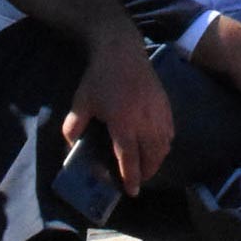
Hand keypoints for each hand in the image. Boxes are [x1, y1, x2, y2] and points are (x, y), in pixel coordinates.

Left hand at [63, 32, 172, 194]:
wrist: (121, 50)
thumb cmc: (99, 77)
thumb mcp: (81, 101)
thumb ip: (74, 125)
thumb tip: (71, 144)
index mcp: (123, 123)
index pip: (129, 158)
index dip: (131, 177)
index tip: (132, 191)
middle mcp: (144, 121)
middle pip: (151, 156)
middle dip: (147, 172)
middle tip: (139, 180)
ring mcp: (157, 112)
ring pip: (163, 145)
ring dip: (158, 159)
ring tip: (149, 165)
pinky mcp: (165, 103)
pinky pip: (170, 130)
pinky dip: (165, 142)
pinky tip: (158, 144)